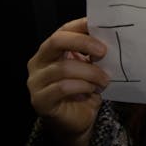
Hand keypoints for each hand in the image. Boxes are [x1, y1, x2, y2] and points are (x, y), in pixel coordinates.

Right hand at [27, 18, 109, 145]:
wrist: (78, 120)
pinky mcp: (40, 100)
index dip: (81, 25)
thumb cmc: (84, 89)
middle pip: (56, 41)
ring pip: (64, 68)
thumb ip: (93, 51)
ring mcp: (36, 81)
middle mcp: (38, 62)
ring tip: (104, 80)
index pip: (63, 30)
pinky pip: (62, 87)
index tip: (102, 26)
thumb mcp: (90, 65)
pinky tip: (91, 90)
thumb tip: (109, 35)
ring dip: (90, 73)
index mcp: (51, 49)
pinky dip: (81, 86)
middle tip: (103, 51)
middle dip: (83, 43)